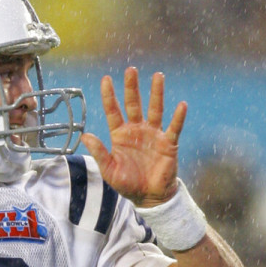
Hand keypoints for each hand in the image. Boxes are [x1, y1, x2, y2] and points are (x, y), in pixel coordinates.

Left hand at [80, 67, 186, 206]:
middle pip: (133, 104)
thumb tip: (85, 136)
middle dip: (131, 87)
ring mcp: (153, 135)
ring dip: (156, 93)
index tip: (106, 79)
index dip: (109, 95)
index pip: (113, 110)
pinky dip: (178, 117)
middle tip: (130, 69)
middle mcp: (136, 130)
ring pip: (155, 109)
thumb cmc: (127, 183)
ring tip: (157, 76)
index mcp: (120, 135)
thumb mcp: (109, 169)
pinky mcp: (168, 143)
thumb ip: (99, 152)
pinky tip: (181, 105)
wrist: (148, 197)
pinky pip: (174, 128)